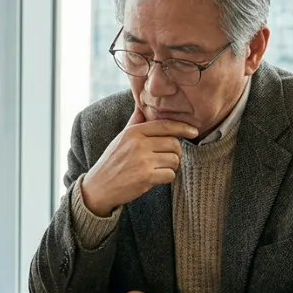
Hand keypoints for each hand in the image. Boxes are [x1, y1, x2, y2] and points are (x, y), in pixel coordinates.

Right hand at [80, 103, 197, 215]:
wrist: (99, 187)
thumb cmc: (112, 162)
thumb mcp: (120, 138)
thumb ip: (135, 122)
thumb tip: (142, 105)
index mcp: (133, 132)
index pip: (165, 125)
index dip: (183, 128)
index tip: (193, 132)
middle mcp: (138, 143)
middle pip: (174, 143)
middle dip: (176, 152)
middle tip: (167, 158)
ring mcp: (142, 160)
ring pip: (174, 160)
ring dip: (171, 166)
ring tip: (158, 169)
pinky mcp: (146, 177)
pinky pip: (170, 174)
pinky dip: (166, 177)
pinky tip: (155, 178)